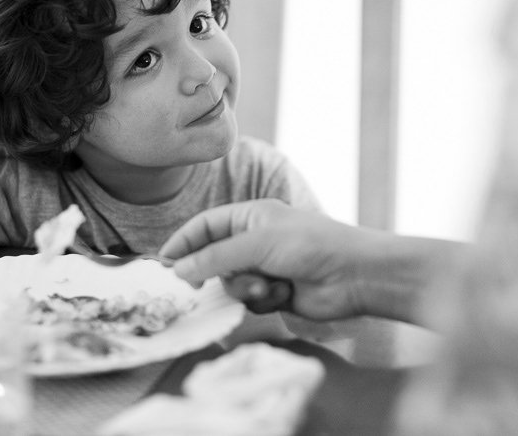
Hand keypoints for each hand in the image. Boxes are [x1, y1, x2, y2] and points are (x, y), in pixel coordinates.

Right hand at [160, 199, 373, 321]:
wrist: (353, 275)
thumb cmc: (309, 245)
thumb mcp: (257, 244)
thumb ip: (215, 257)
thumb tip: (178, 269)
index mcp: (250, 216)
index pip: (205, 226)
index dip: (183, 242)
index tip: (163, 264)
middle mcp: (255, 240)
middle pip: (213, 259)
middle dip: (215, 273)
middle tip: (199, 287)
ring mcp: (265, 267)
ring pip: (231, 284)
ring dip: (245, 288)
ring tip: (266, 286)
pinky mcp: (275, 292)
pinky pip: (251, 300)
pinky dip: (263, 299)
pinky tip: (283, 294)